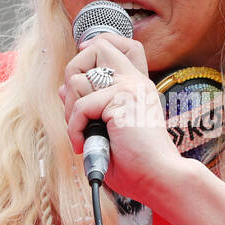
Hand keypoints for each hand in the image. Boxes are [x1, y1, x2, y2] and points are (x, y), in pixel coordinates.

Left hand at [60, 34, 186, 205]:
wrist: (160, 178)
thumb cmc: (137, 165)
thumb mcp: (107, 132)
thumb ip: (88, 107)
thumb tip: (63, 88)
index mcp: (137, 87)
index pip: (122, 46)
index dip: (97, 46)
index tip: (85, 60)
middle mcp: (135, 82)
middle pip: (98, 46)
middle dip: (74, 71)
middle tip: (77, 106)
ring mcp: (129, 88)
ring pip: (78, 78)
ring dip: (70, 110)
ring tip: (82, 132)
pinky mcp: (122, 100)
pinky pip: (80, 106)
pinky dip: (74, 129)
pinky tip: (84, 144)